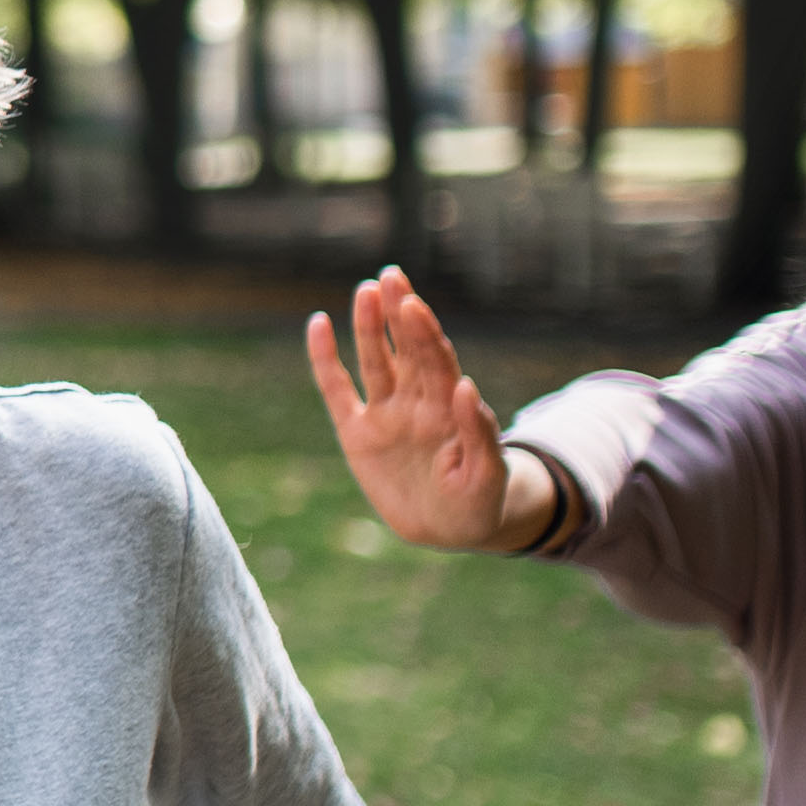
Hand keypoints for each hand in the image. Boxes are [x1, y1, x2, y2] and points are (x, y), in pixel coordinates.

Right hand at [308, 265, 551, 553]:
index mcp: (449, 408)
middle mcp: (417, 401)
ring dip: (369, 327)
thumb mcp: (487, 475)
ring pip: (375, 361)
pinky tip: (318, 324)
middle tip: (391, 276)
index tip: (413, 305)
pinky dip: (325, 359)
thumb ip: (479, 433)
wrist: (448, 529)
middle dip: (398, 313)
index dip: (424, 333)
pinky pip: (336, 390)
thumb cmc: (477, 502)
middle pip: (406, 349)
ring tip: (366, 290)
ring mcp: (386, 413)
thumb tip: (465, 385)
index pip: (436, 361)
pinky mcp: (356, 432)